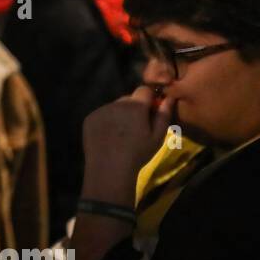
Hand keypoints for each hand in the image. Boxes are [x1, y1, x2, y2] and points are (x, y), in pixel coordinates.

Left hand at [80, 86, 173, 205]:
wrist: (109, 168)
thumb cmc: (138, 154)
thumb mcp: (157, 137)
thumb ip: (163, 114)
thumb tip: (169, 98)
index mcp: (135, 106)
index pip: (144, 90)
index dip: (149, 99)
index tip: (150, 112)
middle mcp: (117, 103)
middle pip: (129, 99)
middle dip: (134, 108)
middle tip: (136, 127)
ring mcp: (101, 110)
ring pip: (114, 107)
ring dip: (120, 114)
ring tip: (121, 134)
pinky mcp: (90, 118)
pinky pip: (102, 114)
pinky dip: (106, 121)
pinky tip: (109, 136)